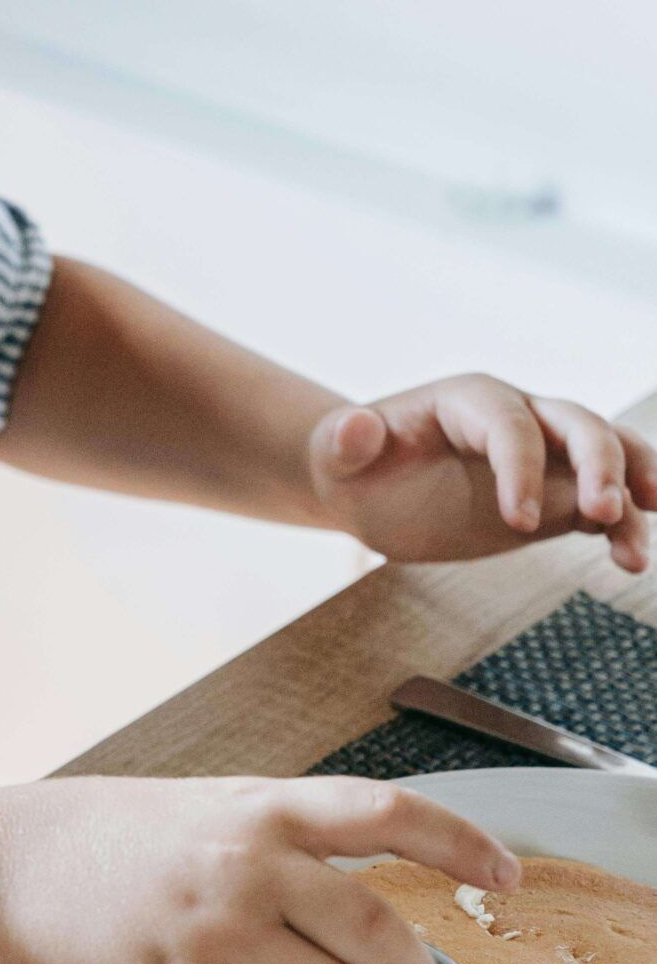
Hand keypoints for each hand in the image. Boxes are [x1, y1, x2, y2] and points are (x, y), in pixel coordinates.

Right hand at [0, 774, 520, 963]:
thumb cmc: (102, 842)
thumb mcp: (204, 813)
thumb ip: (279, 851)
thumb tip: (363, 929)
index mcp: (263, 808)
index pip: (390, 813)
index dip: (462, 842)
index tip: (506, 876)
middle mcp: (248, 861)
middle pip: (380, 931)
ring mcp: (211, 925)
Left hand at [307, 375, 656, 570]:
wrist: (371, 486)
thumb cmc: (355, 463)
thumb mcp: (336, 451)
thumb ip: (346, 440)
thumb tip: (354, 425)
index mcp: (469, 401)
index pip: (511, 425)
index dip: (522, 468)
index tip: (518, 521)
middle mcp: (519, 418)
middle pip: (579, 425)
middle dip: (600, 465)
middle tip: (604, 513)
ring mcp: (545, 458)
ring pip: (610, 458)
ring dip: (633, 491)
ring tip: (634, 551)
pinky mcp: (555, 498)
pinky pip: (602, 505)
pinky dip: (622, 529)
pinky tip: (628, 562)